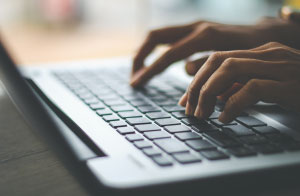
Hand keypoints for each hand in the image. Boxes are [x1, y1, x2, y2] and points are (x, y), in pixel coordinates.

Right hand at [130, 17, 299, 86]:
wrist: (266, 33)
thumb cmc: (254, 51)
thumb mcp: (235, 62)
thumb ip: (209, 66)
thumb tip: (185, 70)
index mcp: (205, 36)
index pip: (168, 55)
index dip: (150, 71)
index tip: (136, 84)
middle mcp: (196, 27)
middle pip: (155, 36)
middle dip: (140, 56)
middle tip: (134, 77)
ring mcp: (194, 26)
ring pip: (159, 35)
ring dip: (145, 53)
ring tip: (139, 72)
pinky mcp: (194, 29)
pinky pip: (168, 38)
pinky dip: (157, 51)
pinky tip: (154, 64)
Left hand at [178, 42, 299, 122]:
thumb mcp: (268, 88)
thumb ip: (242, 87)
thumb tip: (215, 97)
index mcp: (262, 53)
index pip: (218, 58)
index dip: (197, 78)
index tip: (186, 100)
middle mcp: (269, 54)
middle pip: (218, 61)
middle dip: (198, 86)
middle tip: (189, 109)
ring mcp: (281, 66)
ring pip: (230, 69)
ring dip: (209, 93)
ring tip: (201, 115)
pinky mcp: (290, 84)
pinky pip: (252, 88)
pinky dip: (233, 104)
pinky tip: (225, 119)